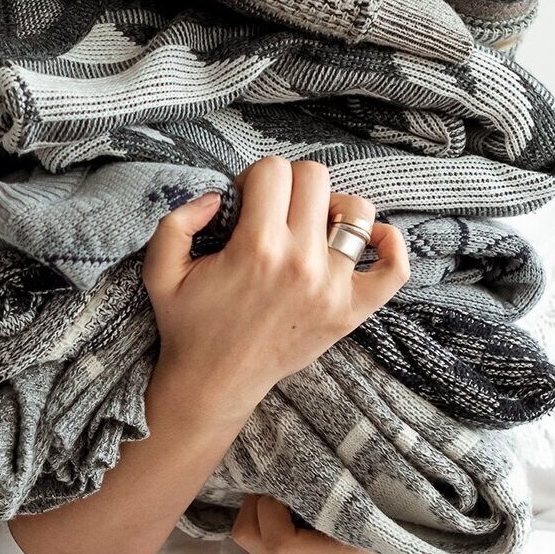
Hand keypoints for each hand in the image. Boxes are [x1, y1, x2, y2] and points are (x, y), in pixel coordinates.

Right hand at [142, 156, 409, 420]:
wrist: (215, 383)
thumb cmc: (189, 324)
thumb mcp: (160, 269)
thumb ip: (177, 220)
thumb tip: (216, 196)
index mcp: (256, 246)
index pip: (273, 170)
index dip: (254, 178)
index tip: (246, 204)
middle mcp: (301, 262)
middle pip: (315, 178)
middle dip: (290, 184)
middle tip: (274, 212)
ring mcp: (333, 287)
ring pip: (357, 211)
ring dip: (334, 208)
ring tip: (311, 227)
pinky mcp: (352, 311)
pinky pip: (394, 269)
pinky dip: (390, 246)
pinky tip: (369, 240)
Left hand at [231, 494, 514, 553]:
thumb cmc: (411, 526)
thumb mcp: (387, 500)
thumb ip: (348, 479)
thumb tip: (308, 433)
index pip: (276, 541)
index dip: (265, 505)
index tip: (280, 475)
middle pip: (251, 543)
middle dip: (252, 505)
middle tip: (272, 477)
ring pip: (254, 547)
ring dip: (259, 514)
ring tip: (280, 488)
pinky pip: (268, 551)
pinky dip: (267, 525)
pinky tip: (287, 504)